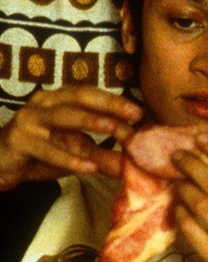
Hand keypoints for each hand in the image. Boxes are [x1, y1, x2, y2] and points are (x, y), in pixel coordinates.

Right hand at [0, 86, 141, 189]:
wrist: (2, 165)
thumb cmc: (42, 153)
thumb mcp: (78, 152)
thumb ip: (104, 155)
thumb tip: (136, 164)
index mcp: (60, 99)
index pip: (90, 94)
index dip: (115, 101)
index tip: (140, 113)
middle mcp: (44, 103)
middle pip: (79, 97)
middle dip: (109, 104)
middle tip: (134, 115)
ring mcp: (29, 119)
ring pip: (62, 116)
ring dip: (90, 121)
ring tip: (113, 128)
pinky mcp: (18, 139)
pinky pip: (46, 148)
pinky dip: (68, 158)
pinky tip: (88, 167)